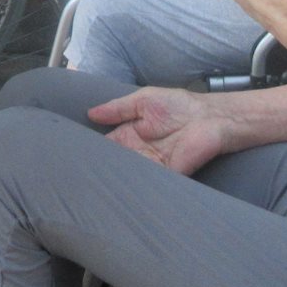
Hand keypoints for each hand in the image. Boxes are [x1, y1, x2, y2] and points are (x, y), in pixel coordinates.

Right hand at [87, 87, 231, 176]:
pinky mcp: (166, 175)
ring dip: (115, 178)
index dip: (92, 150)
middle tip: (79, 173)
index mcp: (130, 134)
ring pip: (128, 174)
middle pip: (114, 163)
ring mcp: (151, 165)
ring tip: (93, 182)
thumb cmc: (180, 106)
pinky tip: (121, 186)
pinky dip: (137, 184)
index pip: (106, 145)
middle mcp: (138, 152)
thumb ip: (118, 108)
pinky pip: (148, 181)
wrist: (212, 118)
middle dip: (100, 168)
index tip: (75, 154)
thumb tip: (90, 113)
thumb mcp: (144, 100)